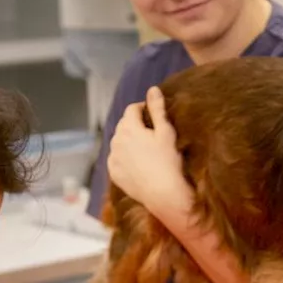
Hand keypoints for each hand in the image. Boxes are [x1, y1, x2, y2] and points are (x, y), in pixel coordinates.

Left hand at [107, 86, 191, 217]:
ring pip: (119, 142)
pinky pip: (117, 159)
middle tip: (152, 133)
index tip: (154, 115)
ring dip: (129, 141)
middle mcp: (116, 141)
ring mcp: (113, 158)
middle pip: (124, 125)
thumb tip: (152, 89)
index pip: (132, 109)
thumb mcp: (166, 131)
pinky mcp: (114, 173)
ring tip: (146, 149)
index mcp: (129, 127)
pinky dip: (125, 157)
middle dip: (135, 124)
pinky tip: (139, 163)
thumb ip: (157, 109)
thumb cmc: (168, 161)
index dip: (143, 108)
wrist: (164, 194)